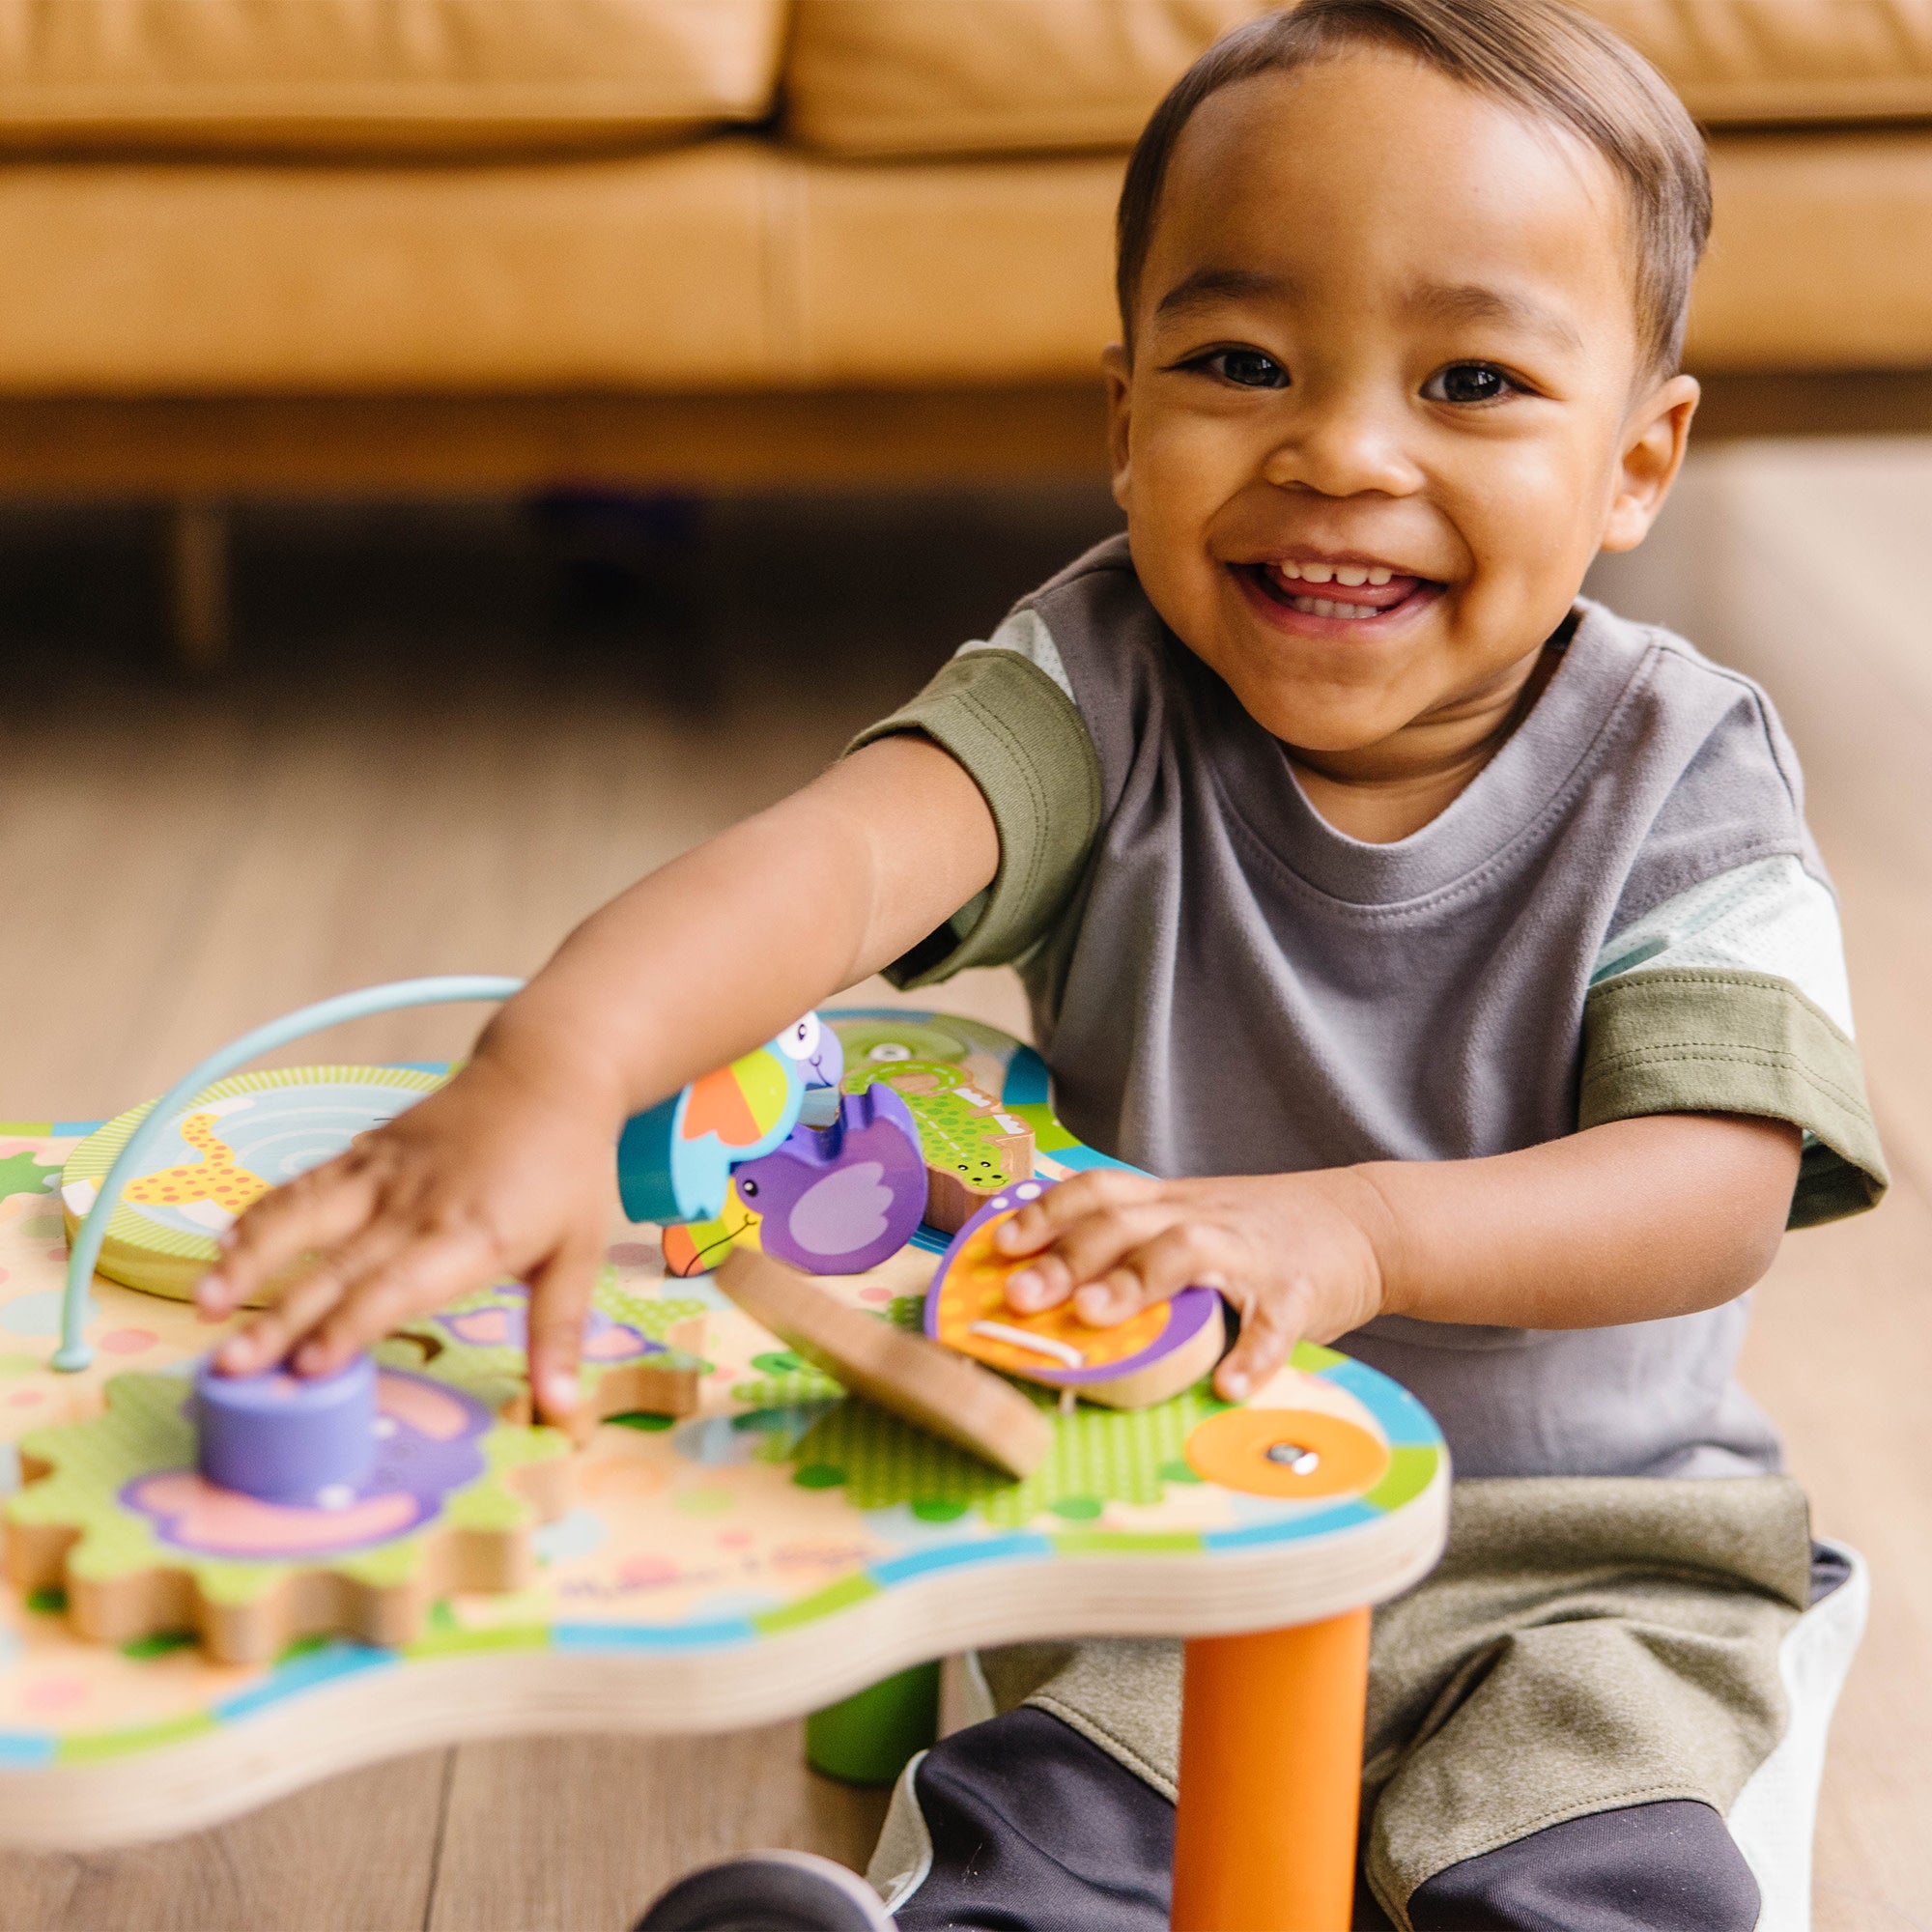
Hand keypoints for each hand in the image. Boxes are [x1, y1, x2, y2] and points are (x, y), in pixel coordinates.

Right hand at [195, 1049, 626, 1422]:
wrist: (549, 1071)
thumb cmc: (569, 1170)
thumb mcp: (582, 1253)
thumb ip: (559, 1333)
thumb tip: (562, 1412)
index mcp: (471, 1234)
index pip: (397, 1288)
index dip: (350, 1327)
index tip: (306, 1369)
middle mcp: (417, 1204)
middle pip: (338, 1267)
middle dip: (281, 1320)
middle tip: (231, 1367)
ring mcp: (385, 1172)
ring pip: (305, 1216)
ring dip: (250, 1259)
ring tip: (205, 1305)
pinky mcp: (368, 1149)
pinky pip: (306, 1182)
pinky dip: (262, 1213)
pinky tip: (221, 1246)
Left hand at [992, 1168, 1390, 1400]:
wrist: (1363, 1222)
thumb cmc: (1255, 1232)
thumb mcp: (1189, 1218)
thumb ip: (1129, 1240)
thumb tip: (1042, 1280)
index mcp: (1168, 1203)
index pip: (1097, 1192)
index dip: (1046, 1213)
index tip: (1002, 1245)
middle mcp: (1199, 1217)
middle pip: (1124, 1222)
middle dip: (1068, 1256)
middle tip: (1024, 1295)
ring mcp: (1247, 1253)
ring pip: (1186, 1251)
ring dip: (1136, 1281)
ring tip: (1095, 1317)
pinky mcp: (1297, 1292)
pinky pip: (1273, 1322)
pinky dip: (1252, 1355)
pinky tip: (1227, 1386)